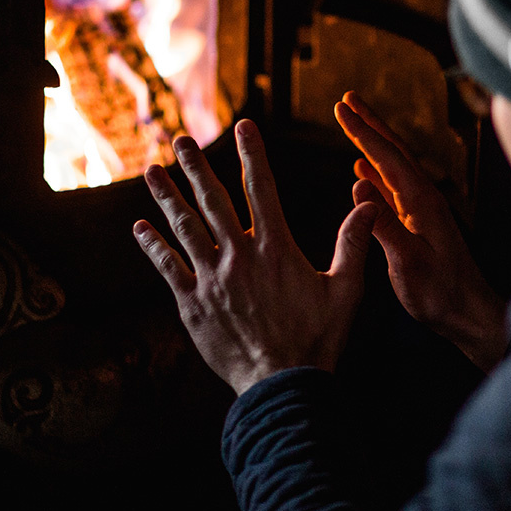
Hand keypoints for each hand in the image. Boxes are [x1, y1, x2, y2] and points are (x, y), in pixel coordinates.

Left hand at [134, 120, 378, 395]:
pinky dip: (153, 246)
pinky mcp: (193, 304)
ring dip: (167, 198)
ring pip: (184, 228)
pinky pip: (168, 268)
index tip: (243, 126)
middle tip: (181, 139)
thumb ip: (353, 243)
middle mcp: (239, 256)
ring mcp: (212, 279)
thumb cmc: (318, 338)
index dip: (251, 154)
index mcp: (275, 248)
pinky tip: (140, 228)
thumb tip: (369, 205)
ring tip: (151, 171)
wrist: (282, 384)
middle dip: (196, 167)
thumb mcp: (346, 289)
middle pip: (212, 201)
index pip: (261, 189)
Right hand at [335, 92, 506, 371]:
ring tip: (353, 125)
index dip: (362, 132)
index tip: (340, 108)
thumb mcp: (407, 261)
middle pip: (393, 151)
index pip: (387, 157)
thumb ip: (383, 224)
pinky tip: (362, 173)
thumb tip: (357, 186)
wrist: (469, 314)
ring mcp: (422, 210)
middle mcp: (424, 198)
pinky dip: (375, 174)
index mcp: (421, 201)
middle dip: (370, 124)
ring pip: (392, 167)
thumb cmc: (441, 293)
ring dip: (371, 144)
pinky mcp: (418, 225)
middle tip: (347, 99)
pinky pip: (392, 189)